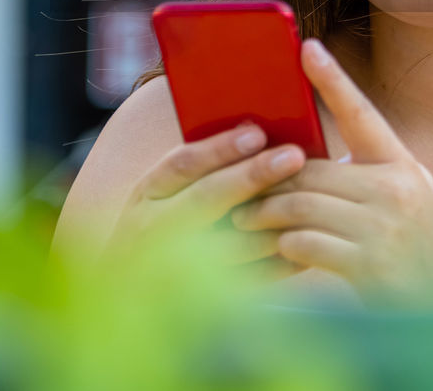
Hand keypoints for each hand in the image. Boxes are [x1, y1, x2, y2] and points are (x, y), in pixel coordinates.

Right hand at [103, 122, 307, 278]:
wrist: (125, 294)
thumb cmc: (157, 227)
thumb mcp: (159, 192)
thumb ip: (198, 168)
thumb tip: (256, 134)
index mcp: (148, 193)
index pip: (182, 164)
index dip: (219, 148)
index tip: (257, 133)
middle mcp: (156, 229)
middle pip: (206, 198)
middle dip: (252, 176)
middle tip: (293, 157)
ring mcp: (174, 268)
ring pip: (228, 244)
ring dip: (271, 223)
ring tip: (308, 201)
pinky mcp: (199, 299)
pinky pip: (244, 281)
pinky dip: (276, 265)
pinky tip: (304, 247)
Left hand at [230, 39, 432, 309]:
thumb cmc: (416, 250)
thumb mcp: (405, 199)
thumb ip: (365, 176)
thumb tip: (300, 158)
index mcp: (403, 166)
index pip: (363, 113)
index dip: (333, 79)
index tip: (307, 47)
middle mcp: (397, 189)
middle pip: (311, 170)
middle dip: (270, 182)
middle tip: (240, 187)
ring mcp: (385, 227)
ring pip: (301, 205)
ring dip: (266, 214)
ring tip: (245, 219)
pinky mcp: (369, 265)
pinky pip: (305, 243)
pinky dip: (282, 247)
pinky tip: (275, 252)